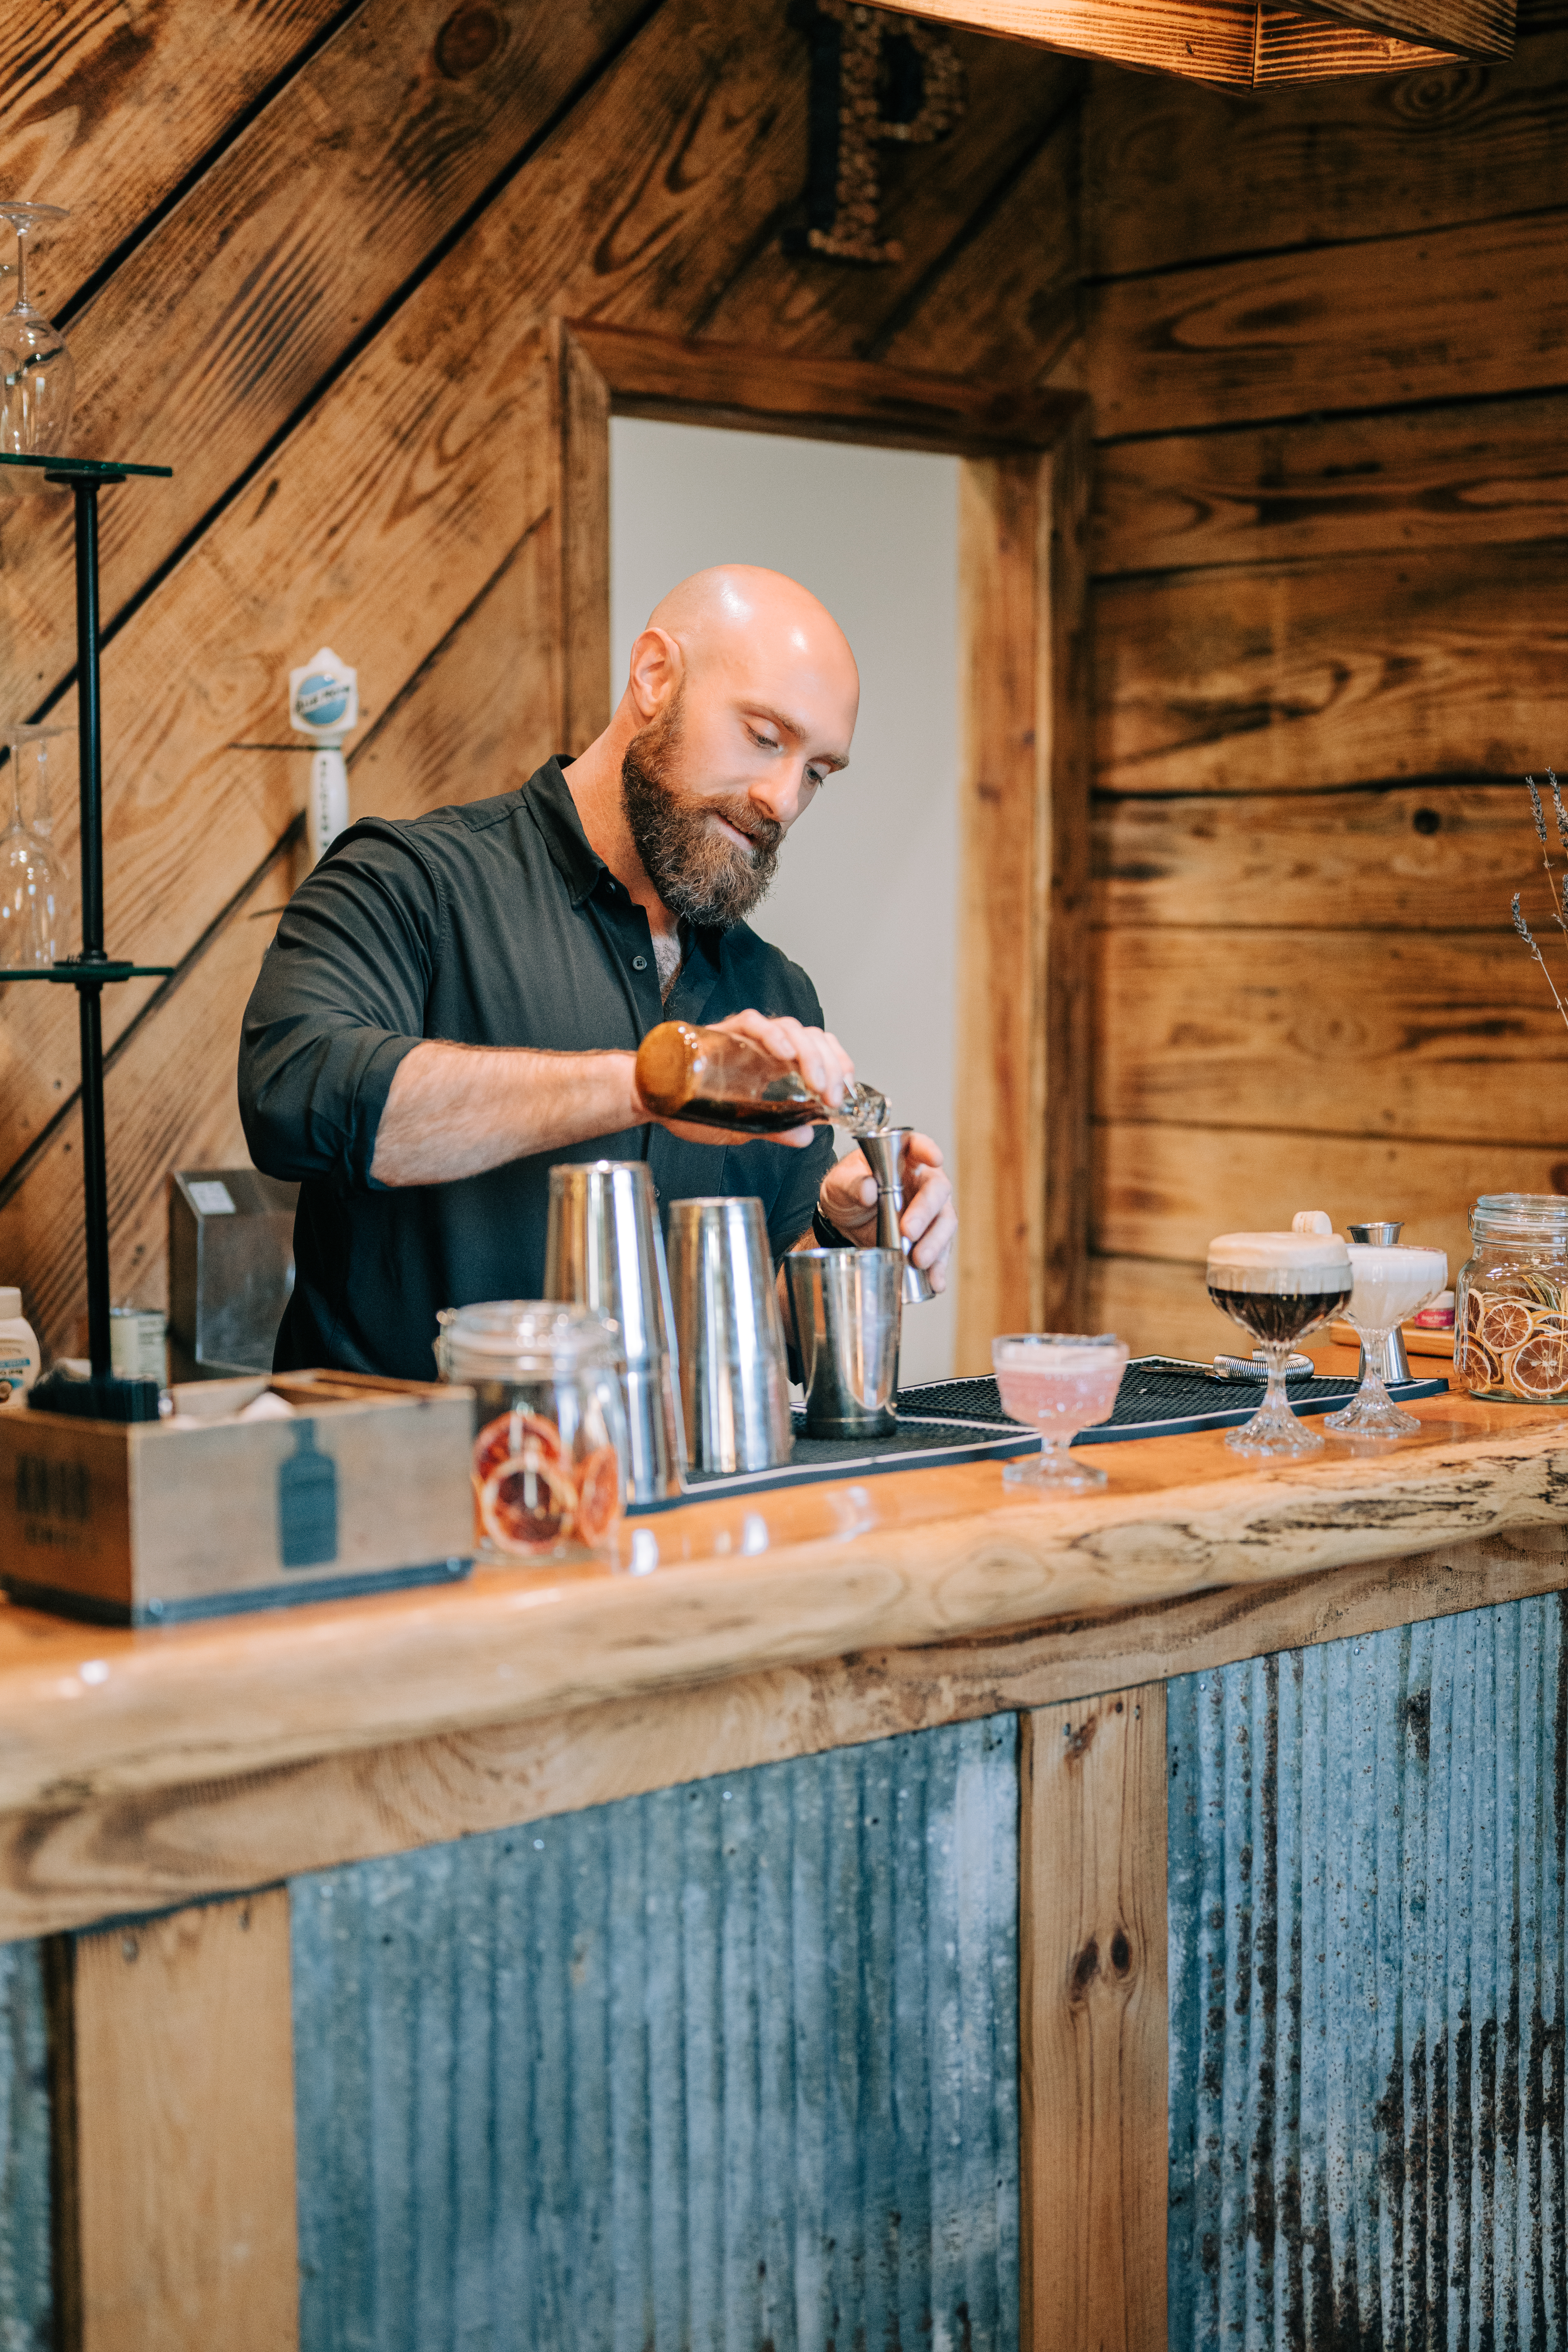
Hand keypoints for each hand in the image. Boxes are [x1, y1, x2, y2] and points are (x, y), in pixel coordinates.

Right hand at [636, 1007, 856, 1150]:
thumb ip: (777, 1128)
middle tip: (835, 1096)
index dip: (839, 1067)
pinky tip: (784, 1055)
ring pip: (791, 1028)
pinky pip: (754, 1022)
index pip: (820, 1053)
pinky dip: (772, 1035)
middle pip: (812, 1039)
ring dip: (810, 1055)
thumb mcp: (745, 1126)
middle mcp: (767, 1047)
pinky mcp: (724, 1031)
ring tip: (817, 1084)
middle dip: (831, 1067)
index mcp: (777, 1066)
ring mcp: (747, 1037)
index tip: (847, 1094)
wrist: (655, 1099)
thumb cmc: (695, 1108)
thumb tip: (807, 1136)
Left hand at [818, 1132, 956, 1291]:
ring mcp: (930, 1209)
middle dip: (926, 1212)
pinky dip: (939, 1267)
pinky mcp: (930, 1236)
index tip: (934, 1158)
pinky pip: (941, 1250)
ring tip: (919, 1260)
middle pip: (937, 1191)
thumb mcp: (839, 1184)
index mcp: (902, 1157)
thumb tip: (869, 1190)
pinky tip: (935, 1282)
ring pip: (945, 1222)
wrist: (845, 1221)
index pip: (919, 1145)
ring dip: (935, 1243)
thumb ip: (852, 1184)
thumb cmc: (847, 1191)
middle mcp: (923, 1181)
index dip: (928, 1150)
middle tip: (908, 1232)